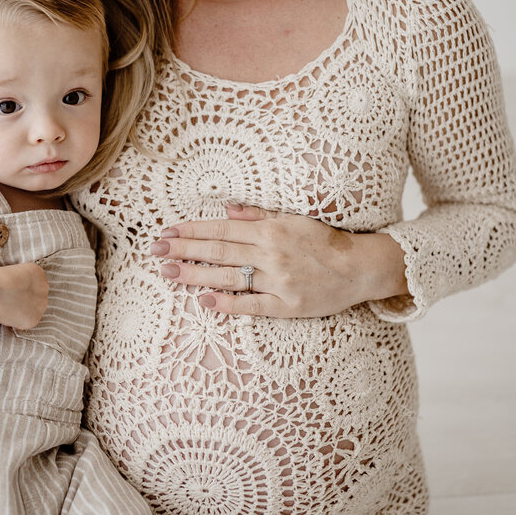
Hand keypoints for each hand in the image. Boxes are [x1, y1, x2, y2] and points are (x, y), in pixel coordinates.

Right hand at [0, 262, 48, 329]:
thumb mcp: (12, 273)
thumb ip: (22, 282)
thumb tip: (21, 293)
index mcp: (38, 273)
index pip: (35, 283)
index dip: (22, 288)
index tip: (12, 290)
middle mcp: (44, 288)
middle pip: (38, 296)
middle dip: (27, 300)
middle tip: (10, 302)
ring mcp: (41, 304)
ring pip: (34, 310)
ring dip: (24, 311)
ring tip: (8, 308)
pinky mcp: (34, 319)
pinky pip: (27, 322)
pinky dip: (19, 322)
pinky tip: (8, 315)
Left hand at [150, 204, 408, 317]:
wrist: (360, 268)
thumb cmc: (325, 242)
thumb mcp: (293, 219)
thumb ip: (258, 215)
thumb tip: (226, 208)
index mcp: (270, 230)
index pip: (222, 229)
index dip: (192, 230)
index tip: (167, 231)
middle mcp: (271, 253)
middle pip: (218, 251)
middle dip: (183, 249)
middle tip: (155, 250)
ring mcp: (278, 281)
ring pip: (228, 276)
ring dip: (194, 274)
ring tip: (168, 272)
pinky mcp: (287, 306)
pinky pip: (251, 304)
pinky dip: (227, 303)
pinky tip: (203, 300)